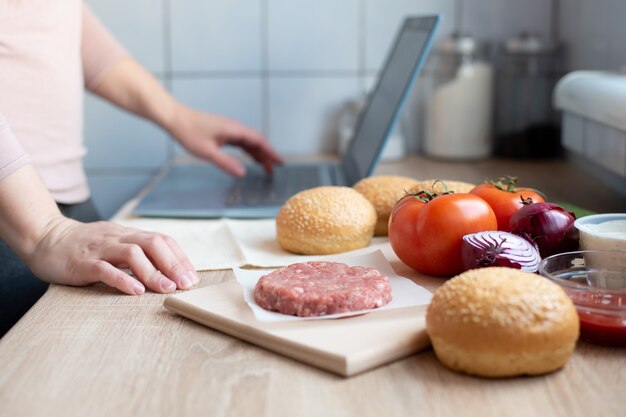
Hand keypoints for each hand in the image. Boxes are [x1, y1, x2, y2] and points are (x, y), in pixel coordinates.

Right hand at [28, 216, 198, 294]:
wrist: (44, 237)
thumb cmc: (85, 246)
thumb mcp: (115, 244)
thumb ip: (137, 253)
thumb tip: (168, 271)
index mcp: (128, 234)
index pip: (162, 240)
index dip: (180, 258)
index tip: (193, 277)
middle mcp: (118, 238)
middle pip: (152, 243)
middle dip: (173, 264)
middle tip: (186, 284)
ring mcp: (100, 249)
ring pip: (132, 254)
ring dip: (153, 271)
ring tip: (166, 289)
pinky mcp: (82, 262)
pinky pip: (105, 269)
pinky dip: (122, 279)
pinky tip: (135, 291)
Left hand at [169, 105, 283, 175]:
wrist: (175, 118)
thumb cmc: (189, 132)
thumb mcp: (207, 151)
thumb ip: (226, 163)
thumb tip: (242, 174)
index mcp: (234, 129)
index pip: (259, 140)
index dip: (271, 152)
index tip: (281, 162)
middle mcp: (234, 128)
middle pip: (257, 141)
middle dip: (268, 155)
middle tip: (276, 169)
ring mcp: (229, 129)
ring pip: (250, 142)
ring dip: (259, 154)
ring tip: (267, 168)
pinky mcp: (223, 132)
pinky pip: (241, 142)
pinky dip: (249, 151)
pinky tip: (251, 159)